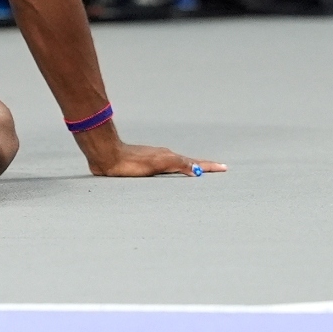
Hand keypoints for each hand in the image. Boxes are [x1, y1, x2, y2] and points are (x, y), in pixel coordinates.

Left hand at [77, 127, 225, 177]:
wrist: (108, 156)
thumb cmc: (131, 162)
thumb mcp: (157, 164)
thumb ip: (177, 164)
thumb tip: (197, 171)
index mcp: (169, 157)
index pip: (194, 163)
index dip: (209, 167)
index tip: (224, 168)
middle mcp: (164, 157)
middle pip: (188, 162)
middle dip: (204, 167)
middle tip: (218, 169)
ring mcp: (155, 160)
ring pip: (178, 165)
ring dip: (191, 168)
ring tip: (200, 173)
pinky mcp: (144, 165)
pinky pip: (166, 168)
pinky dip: (176, 171)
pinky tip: (172, 175)